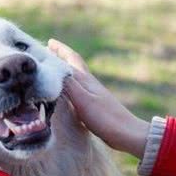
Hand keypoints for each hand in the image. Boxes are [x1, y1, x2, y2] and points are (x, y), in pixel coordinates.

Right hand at [48, 39, 149, 158]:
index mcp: (86, 79)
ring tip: (53, 70)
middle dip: (62, 57)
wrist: (126, 133)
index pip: (71, 59)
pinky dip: (68, 86)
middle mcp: (90, 83)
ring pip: (75, 77)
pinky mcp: (94, 106)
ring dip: (64, 71)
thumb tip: (52, 68)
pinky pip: (77, 90)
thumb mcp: (82, 99)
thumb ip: (67, 84)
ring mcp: (93, 94)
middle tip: (49, 51)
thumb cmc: (104, 117)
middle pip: (74, 65)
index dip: (60, 50)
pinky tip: (66, 93)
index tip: (49, 42)